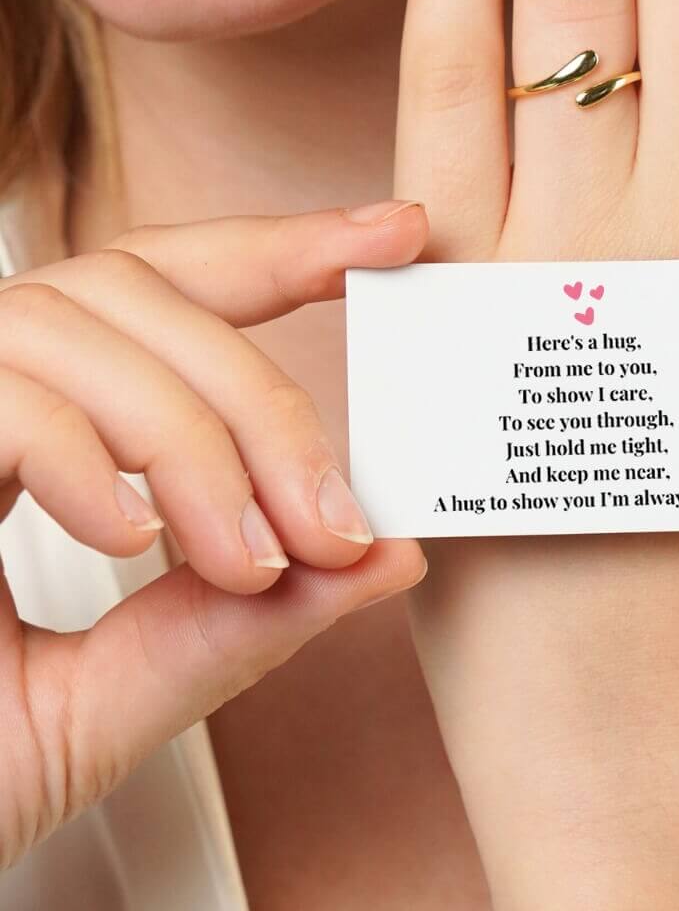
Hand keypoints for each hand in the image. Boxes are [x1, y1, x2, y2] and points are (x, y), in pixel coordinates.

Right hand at [0, 201, 428, 865]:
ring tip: (240, 556)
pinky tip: (123, 536)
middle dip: (261, 399)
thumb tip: (387, 557)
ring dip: (190, 438)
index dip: (280, 249)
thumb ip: (244, 622)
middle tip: (332, 520)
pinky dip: (79, 451)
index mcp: (34, 425)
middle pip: (138, 290)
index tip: (392, 233)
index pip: (163, 292)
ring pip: (77, 318)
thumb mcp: (120, 696)